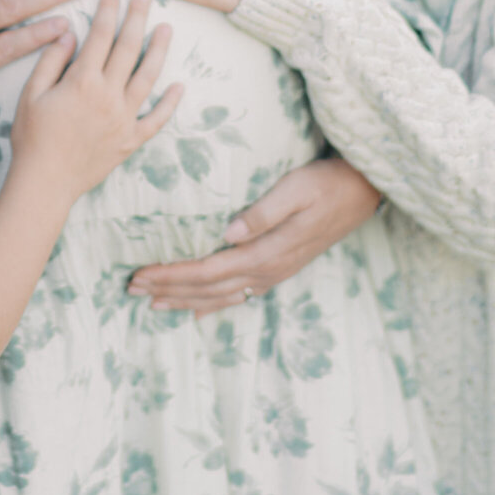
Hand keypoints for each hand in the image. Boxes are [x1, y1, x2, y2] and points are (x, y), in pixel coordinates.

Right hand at [10, 0, 181, 204]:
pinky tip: (179, 86)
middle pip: (128, 49)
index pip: (100, 36)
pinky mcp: (130, 140)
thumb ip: (51, 61)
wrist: (44, 182)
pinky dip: (169, 103)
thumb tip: (69, 33)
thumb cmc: (32, 137)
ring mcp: (123, 118)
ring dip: (159, 50)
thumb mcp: (30, 94)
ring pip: (148, 77)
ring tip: (167, 28)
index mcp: (82, 81)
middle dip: (137, 18)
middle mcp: (108, 96)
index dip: (108, 11)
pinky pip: (156, 119)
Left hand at [127, 158, 381, 314]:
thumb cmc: (326, 182)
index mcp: (266, 252)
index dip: (172, 274)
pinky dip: (213, 305)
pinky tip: (196, 312)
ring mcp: (274, 273)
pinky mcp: (279, 268)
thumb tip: (229, 233)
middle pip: (208, 288)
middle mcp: (267, 270)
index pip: (208, 270)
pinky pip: (239, 295)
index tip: (141, 273)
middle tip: (131, 290)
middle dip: (169, 289)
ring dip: (185, 300)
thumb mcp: (296, 189)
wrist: (362, 191)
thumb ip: (264, 212)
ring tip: (152, 303)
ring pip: (221, 296)